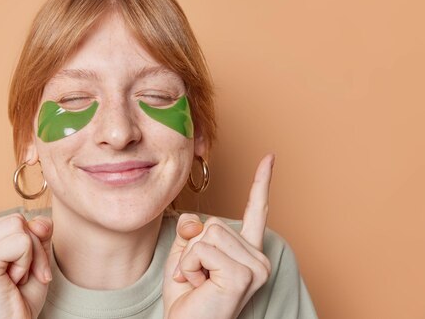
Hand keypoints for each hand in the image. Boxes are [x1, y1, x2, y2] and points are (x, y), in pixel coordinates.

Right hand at [0, 134, 52, 318]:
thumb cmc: (19, 302)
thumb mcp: (34, 258)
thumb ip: (35, 231)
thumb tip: (36, 220)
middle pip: (18, 216)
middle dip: (33, 246)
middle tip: (21, 276)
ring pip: (21, 227)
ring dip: (31, 256)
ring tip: (15, 281)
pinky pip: (19, 240)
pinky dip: (27, 260)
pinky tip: (11, 281)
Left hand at [163, 154, 274, 318]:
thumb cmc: (187, 298)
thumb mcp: (184, 253)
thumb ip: (192, 230)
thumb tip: (197, 224)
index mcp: (246, 252)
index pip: (256, 210)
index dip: (262, 182)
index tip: (269, 157)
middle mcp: (257, 258)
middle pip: (214, 222)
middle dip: (193, 247)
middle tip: (198, 276)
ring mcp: (254, 267)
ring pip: (207, 233)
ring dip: (191, 258)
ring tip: (199, 282)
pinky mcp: (243, 275)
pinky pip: (201, 248)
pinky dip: (189, 266)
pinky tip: (199, 286)